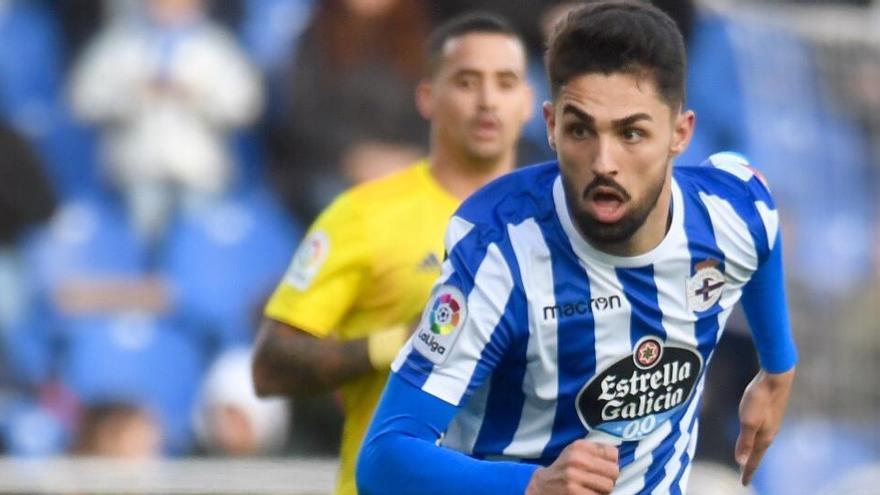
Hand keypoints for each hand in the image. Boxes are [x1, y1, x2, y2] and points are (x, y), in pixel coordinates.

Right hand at [525, 440, 618, 494]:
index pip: (613, 453)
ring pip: (608, 486)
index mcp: (579, 446)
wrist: (541, 486)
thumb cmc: (564, 469)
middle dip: (609, 478)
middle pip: (614, 471)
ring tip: (592, 488)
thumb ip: (596, 450)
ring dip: (603, 490)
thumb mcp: (575, 452)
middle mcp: (576, 459)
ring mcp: (574, 477)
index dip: (610, 462)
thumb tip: (617, 456)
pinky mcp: (574, 493)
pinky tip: (586, 493)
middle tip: (598, 481)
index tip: (602, 467)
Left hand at [735, 368, 794, 485]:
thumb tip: (740, 462)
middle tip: (746, 475)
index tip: (743, 484)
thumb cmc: (760, 398)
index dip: (748, 472)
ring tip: (750, 459)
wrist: (776, 377)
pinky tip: (756, 436)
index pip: (754, 459)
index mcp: (764, 437)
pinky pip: (763, 432)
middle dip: (752, 465)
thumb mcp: (747, 420)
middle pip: (759, 453)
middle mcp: (770, 432)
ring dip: (755, 452)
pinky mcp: (771, 413)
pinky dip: (757, 440)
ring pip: (761, 442)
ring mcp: (772, 423)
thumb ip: (744, 441)